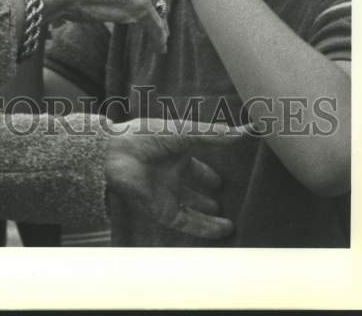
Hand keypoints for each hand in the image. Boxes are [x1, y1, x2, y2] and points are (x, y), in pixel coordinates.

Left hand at [105, 122, 242, 238]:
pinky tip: (222, 231)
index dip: (209, 174)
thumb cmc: (146, 136)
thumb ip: (213, 134)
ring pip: (193, 211)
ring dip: (210, 218)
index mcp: (174, 155)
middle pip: (194, 191)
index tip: (226, 180)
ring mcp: (167, 195)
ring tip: (232, 223)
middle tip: (231, 204)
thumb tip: (244, 131)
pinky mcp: (162, 211)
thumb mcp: (184, 132)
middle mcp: (171, 176)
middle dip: (210, 198)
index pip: (197, 168)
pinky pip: (187, 223)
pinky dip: (205, 229)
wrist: (116, 153)